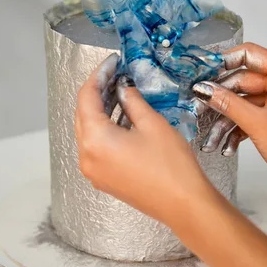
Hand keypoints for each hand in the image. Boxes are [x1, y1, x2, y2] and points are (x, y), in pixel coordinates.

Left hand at [75, 54, 210, 225]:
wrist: (183, 205)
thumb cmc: (171, 166)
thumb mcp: (152, 124)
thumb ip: (132, 101)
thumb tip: (123, 88)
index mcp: (94, 139)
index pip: (86, 97)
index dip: (98, 75)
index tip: (112, 62)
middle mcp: (86, 156)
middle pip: (83, 114)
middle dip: (97, 92)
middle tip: (116, 75)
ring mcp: (93, 171)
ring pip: (88, 132)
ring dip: (101, 111)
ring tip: (120, 93)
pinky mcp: (103, 180)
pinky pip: (96, 148)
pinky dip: (104, 130)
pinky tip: (121, 119)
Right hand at [193, 42, 266, 196]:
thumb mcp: (257, 124)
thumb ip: (228, 103)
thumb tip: (203, 89)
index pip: (250, 54)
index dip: (224, 62)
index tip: (203, 74)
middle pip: (242, 81)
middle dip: (220, 100)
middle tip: (199, 111)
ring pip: (243, 101)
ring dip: (226, 120)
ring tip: (211, 140)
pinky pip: (250, 114)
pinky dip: (237, 128)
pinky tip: (227, 146)